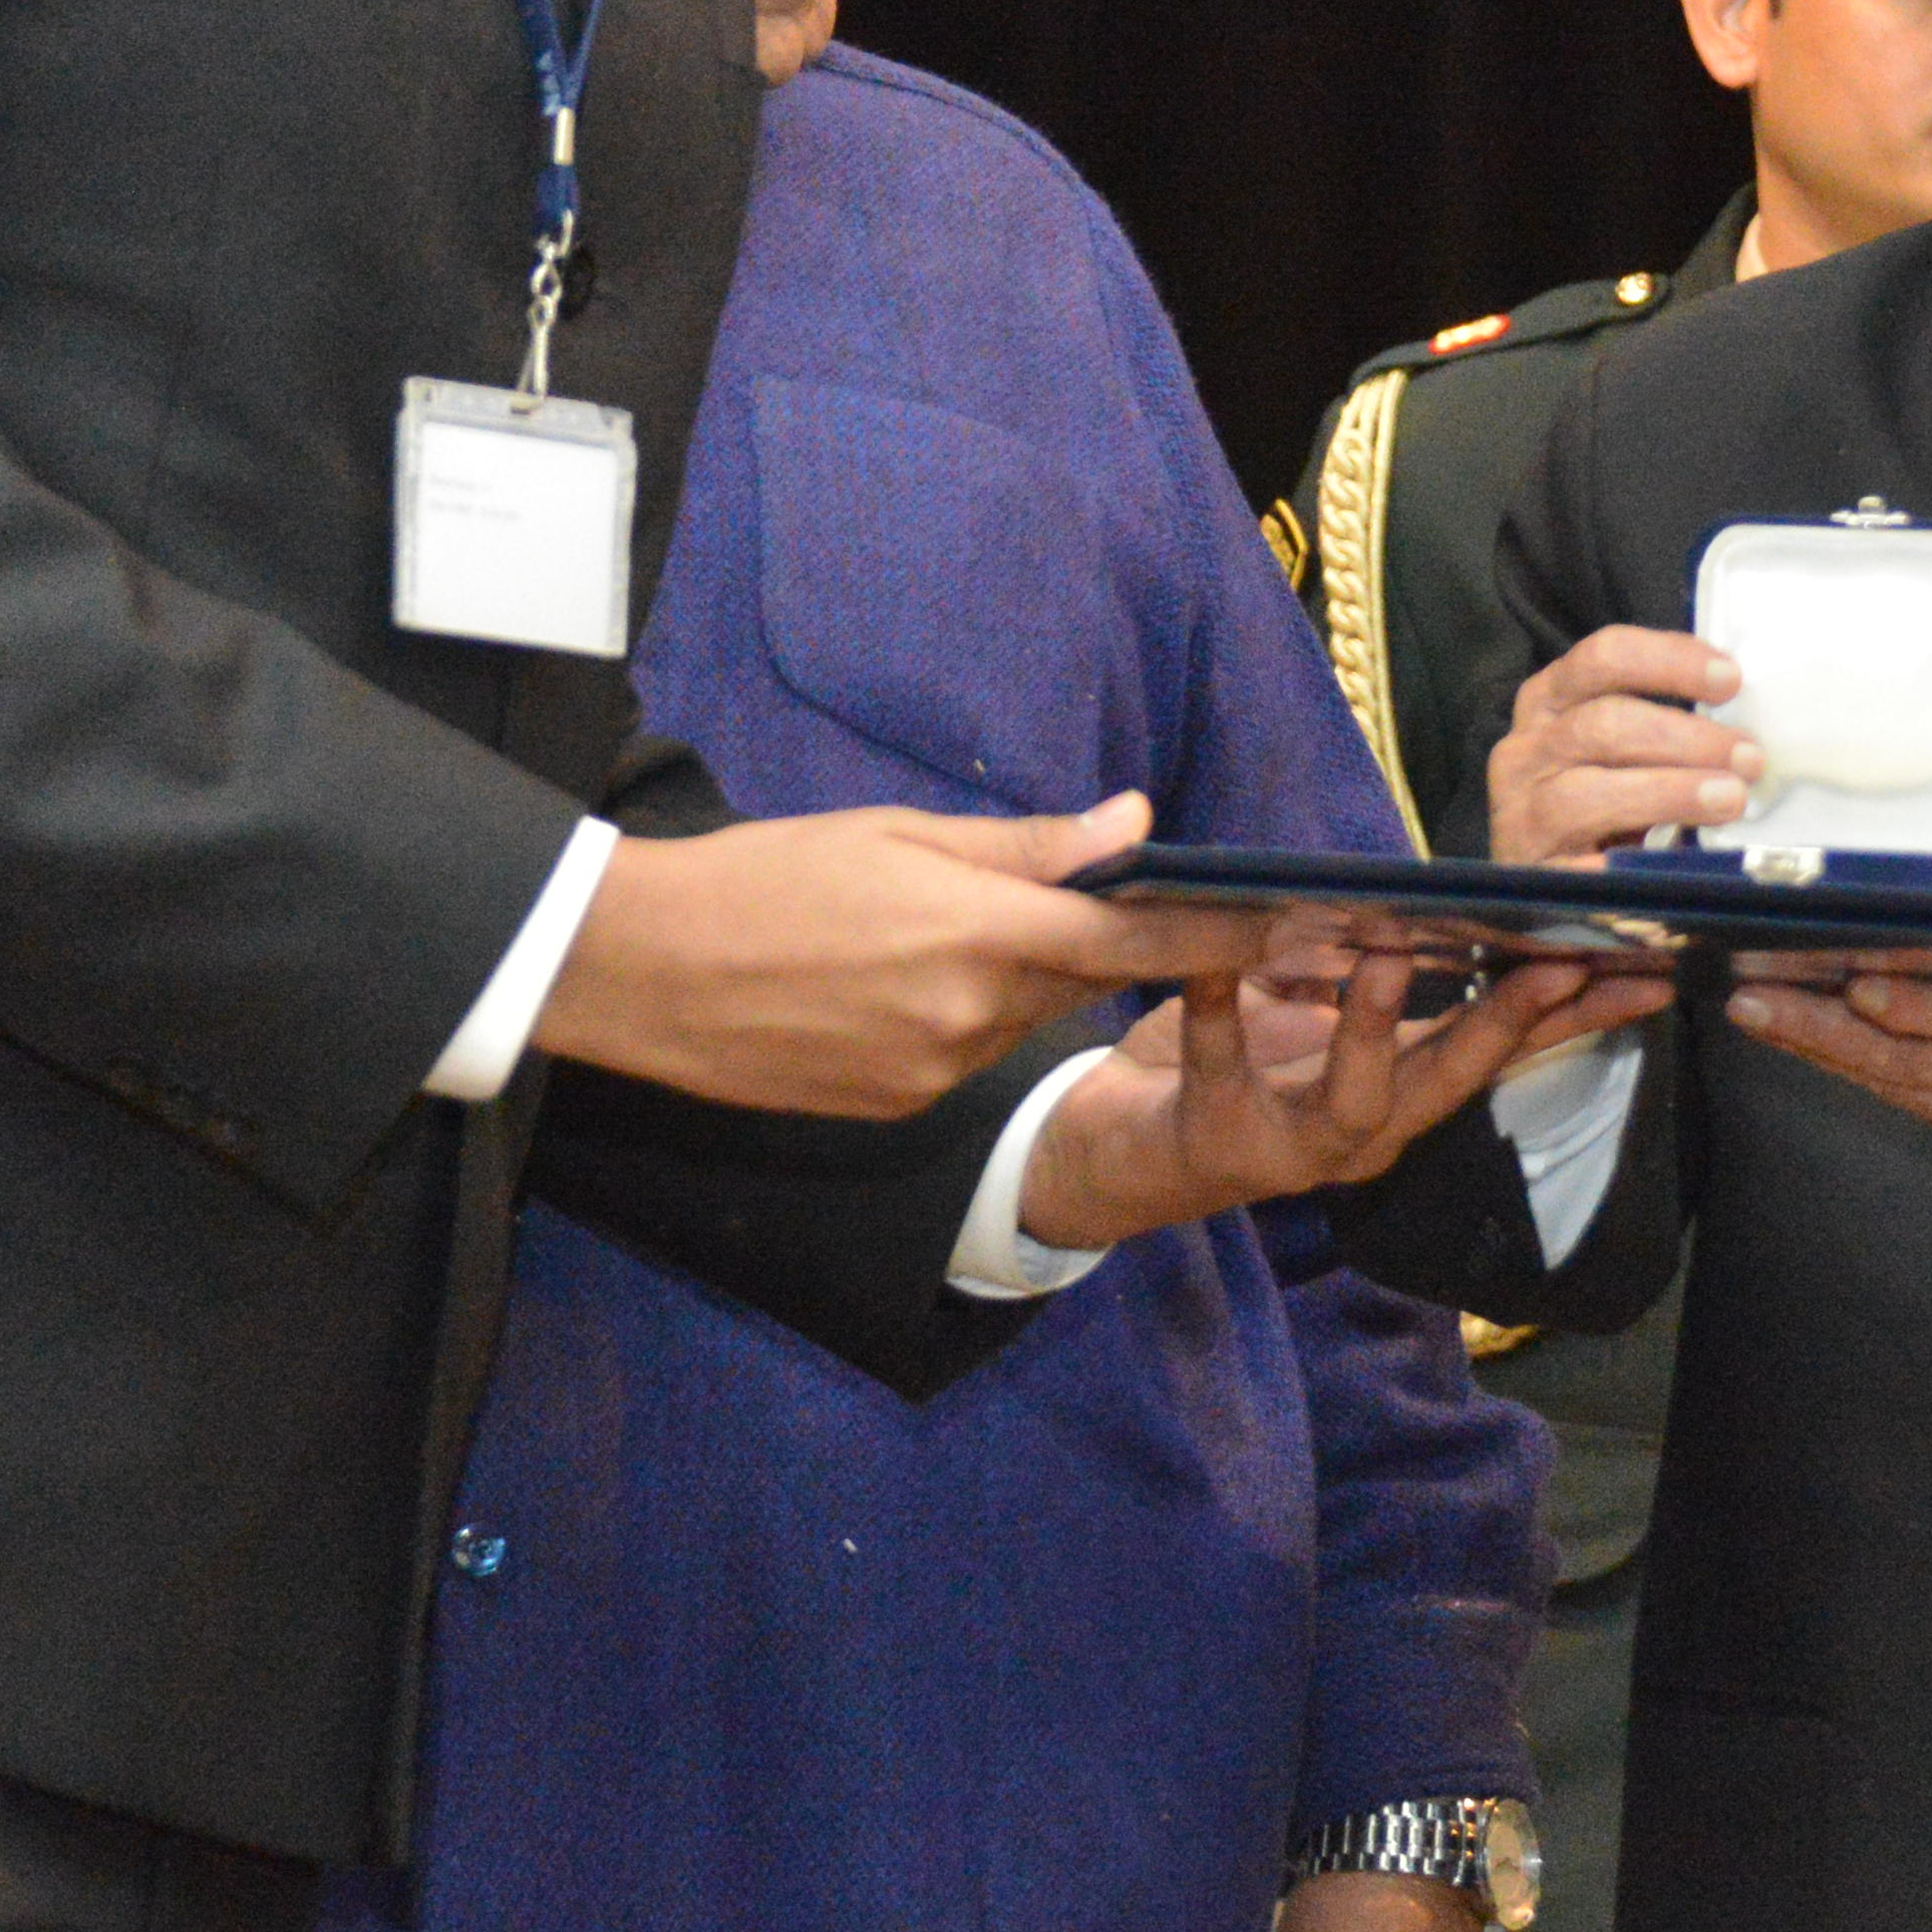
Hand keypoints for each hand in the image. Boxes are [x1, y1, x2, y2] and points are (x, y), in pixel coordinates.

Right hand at [539, 794, 1269, 1115]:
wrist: (642, 971)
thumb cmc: (765, 878)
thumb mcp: (897, 834)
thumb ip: (1027, 844)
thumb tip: (1135, 821)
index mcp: (980, 932)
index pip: (1135, 935)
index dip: (1217, 933)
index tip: (1289, 925)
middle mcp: (972, 1016)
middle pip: (1078, 976)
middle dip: (1087, 938)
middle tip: (1070, 894)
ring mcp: (933, 1074)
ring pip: (1016, 1018)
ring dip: (1007, 976)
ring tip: (919, 930)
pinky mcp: (894, 1109)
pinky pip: (960, 1057)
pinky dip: (952, 1018)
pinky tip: (881, 984)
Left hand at [1020, 932, 1668, 1245]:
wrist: (1118, 1157)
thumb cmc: (1238, 1069)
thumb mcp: (1322, 1020)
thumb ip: (1382, 973)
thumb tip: (1459, 902)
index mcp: (1399, 1094)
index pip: (1506, 1051)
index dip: (1578, 1015)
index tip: (1646, 968)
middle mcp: (1362, 1131)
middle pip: (1454, 1079)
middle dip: (1509, 1024)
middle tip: (1564, 962)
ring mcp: (1290, 1146)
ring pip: (1352, 1100)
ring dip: (1372, 1030)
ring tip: (1384, 958)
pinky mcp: (1214, 1138)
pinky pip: (1215, 1064)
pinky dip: (1214, 1010)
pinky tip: (1213, 962)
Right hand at [1486, 629, 1755, 867]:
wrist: (1530, 884)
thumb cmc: (1596, 803)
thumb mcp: (1616, 751)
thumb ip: (1663, 730)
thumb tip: (1745, 732)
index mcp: (1550, 701)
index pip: (1604, 657)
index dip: (1669, 660)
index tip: (1730, 678)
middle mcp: (1528, 749)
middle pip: (1603, 723)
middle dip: (1686, 737)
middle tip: (1749, 757)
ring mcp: (1522, 813)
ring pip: (1587, 792)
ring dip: (1670, 792)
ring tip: (1728, 800)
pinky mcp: (1531, 874)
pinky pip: (1579, 868)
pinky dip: (1624, 864)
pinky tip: (1668, 865)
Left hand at [1721, 946, 1931, 1187]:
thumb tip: (1916, 926)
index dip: (1872, 963)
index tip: (1813, 946)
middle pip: (1908, 1038)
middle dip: (1818, 1010)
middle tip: (1754, 984)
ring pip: (1904, 1080)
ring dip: (1825, 1048)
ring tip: (1765, 1015)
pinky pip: (1927, 1109)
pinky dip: (1874, 1078)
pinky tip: (1829, 1052)